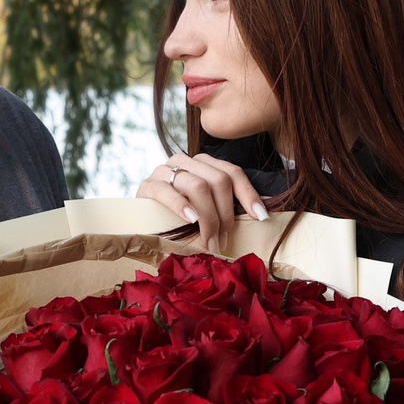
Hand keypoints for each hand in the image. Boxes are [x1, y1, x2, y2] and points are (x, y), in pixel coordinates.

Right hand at [137, 151, 268, 252]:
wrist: (140, 222)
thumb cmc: (178, 219)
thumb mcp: (207, 210)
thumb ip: (228, 208)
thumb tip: (263, 213)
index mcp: (204, 164)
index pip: (232, 173)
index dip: (249, 195)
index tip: (261, 217)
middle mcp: (186, 161)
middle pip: (218, 180)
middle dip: (226, 215)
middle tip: (224, 241)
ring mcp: (164, 171)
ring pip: (197, 186)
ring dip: (208, 219)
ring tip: (210, 242)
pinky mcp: (147, 185)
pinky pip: (168, 191)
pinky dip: (182, 206)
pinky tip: (191, 220)